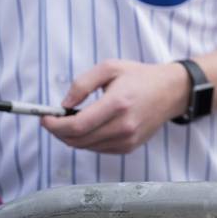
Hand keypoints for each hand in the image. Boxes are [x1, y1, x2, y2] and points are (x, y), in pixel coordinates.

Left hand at [42, 59, 188, 153]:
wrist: (171, 91)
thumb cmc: (140, 77)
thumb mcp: (110, 68)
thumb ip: (82, 84)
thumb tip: (63, 104)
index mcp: (117, 103)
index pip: (77, 125)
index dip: (55, 125)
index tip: (45, 118)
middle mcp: (124, 126)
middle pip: (77, 140)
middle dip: (59, 131)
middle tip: (54, 119)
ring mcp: (128, 139)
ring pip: (86, 147)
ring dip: (72, 136)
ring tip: (74, 120)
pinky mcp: (129, 147)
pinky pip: (98, 149)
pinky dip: (88, 140)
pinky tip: (92, 126)